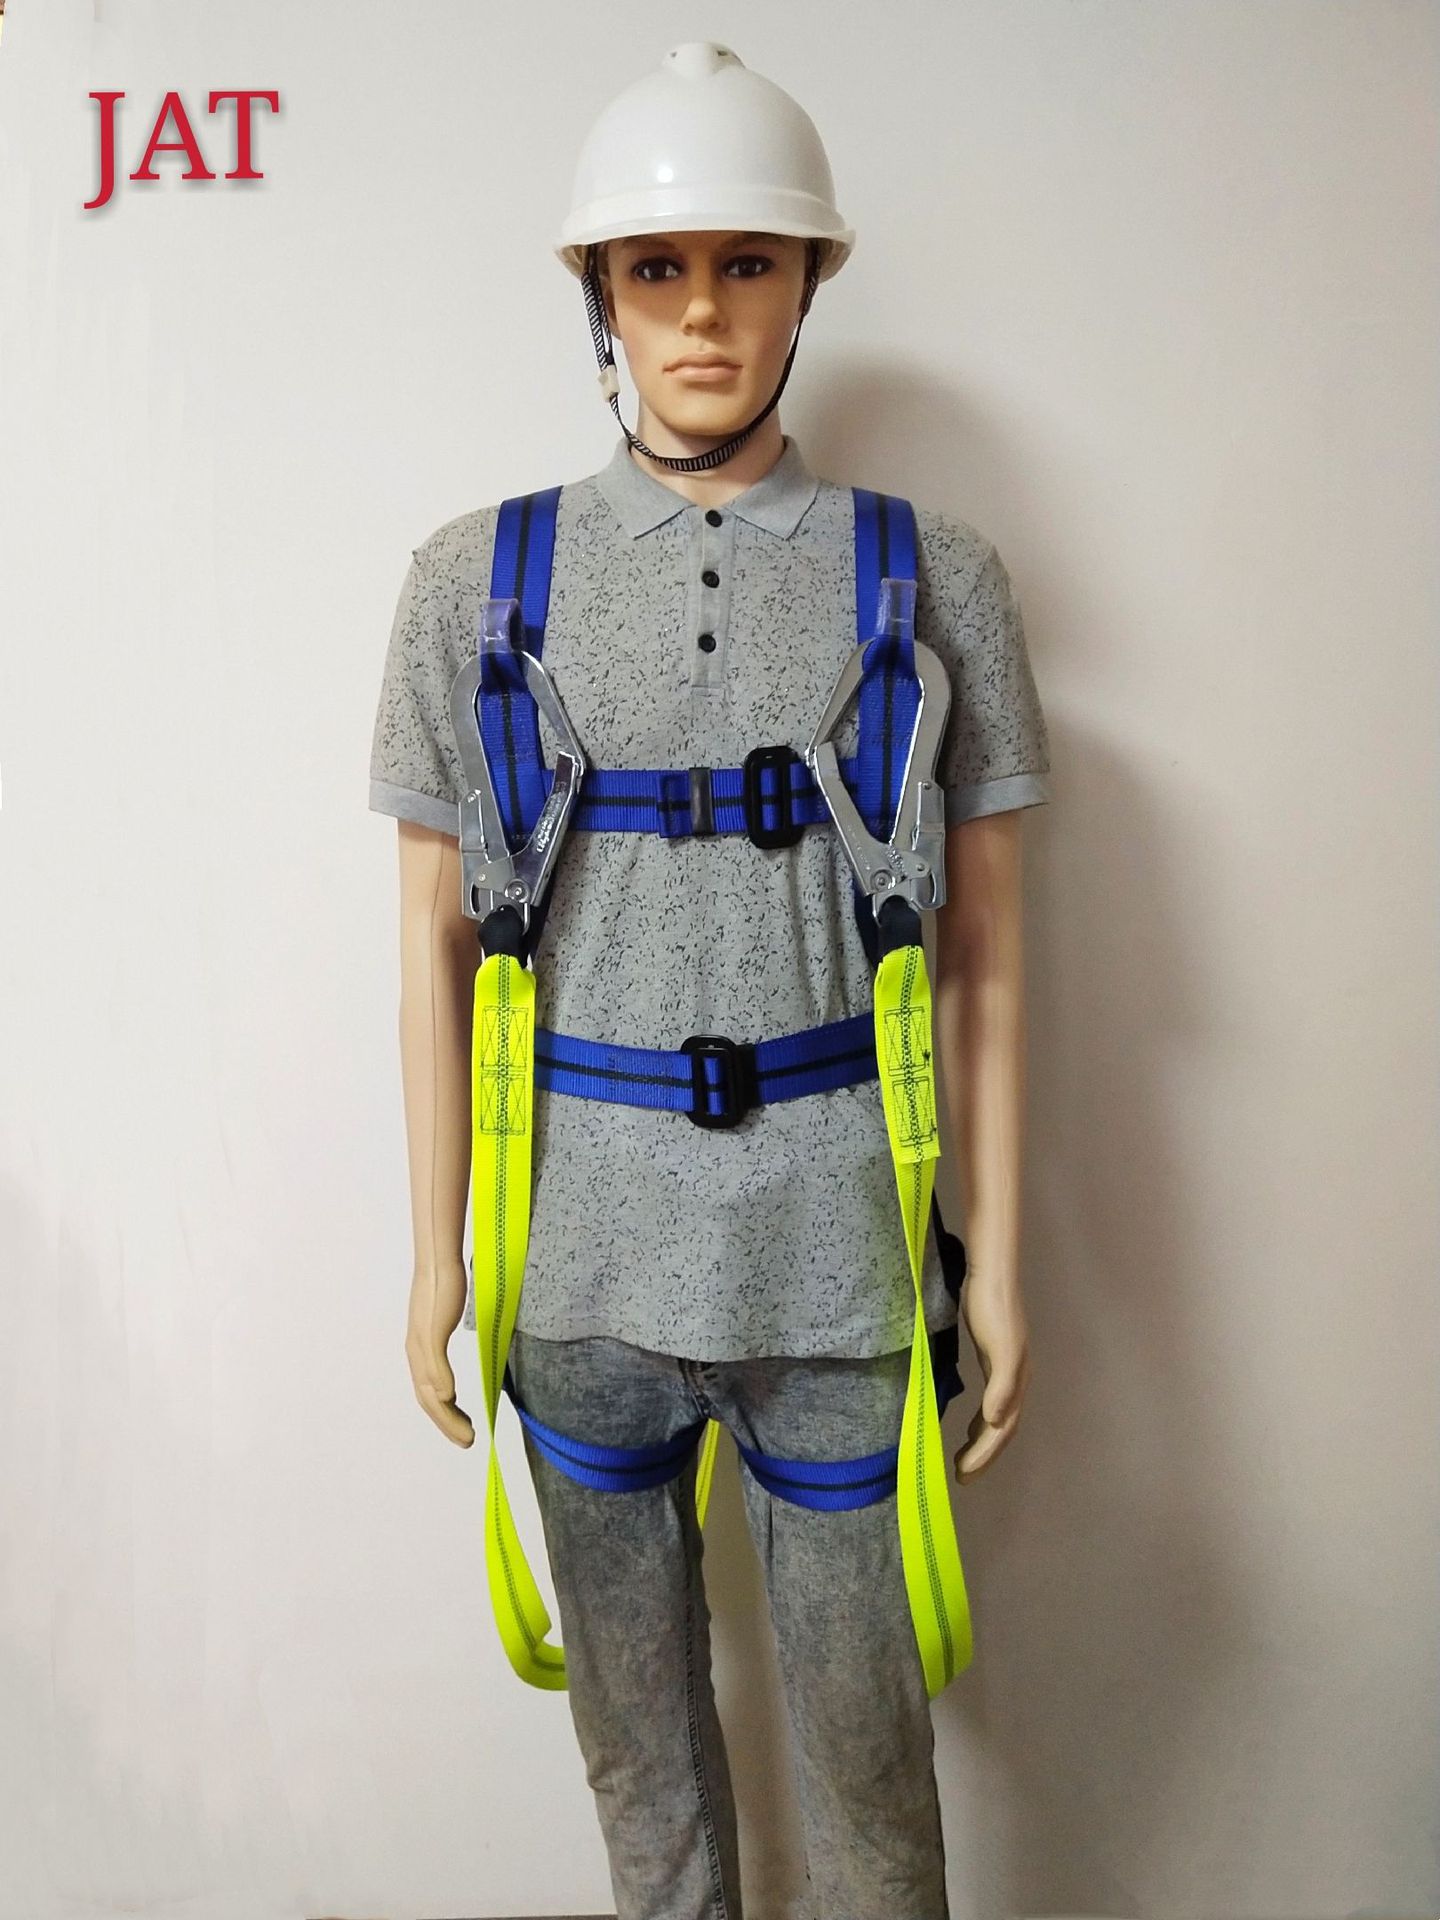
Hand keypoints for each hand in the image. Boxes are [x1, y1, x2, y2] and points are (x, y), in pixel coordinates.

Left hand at [405, 1256, 473, 1446]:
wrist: (437, 1261)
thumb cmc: (443, 1287)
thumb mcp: (443, 1320)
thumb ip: (442, 1339)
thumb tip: (449, 1349)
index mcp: (419, 1351)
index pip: (427, 1394)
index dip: (443, 1417)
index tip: (461, 1430)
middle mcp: (416, 1351)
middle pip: (427, 1399)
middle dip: (446, 1424)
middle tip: (466, 1442)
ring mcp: (421, 1342)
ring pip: (430, 1389)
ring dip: (447, 1415)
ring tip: (466, 1433)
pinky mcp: (431, 1330)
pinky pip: (434, 1363)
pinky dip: (441, 1384)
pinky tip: (451, 1399)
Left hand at [952, 1275, 1029, 1482]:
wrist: (992, 1276)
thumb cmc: (993, 1310)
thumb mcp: (998, 1347)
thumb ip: (1001, 1385)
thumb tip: (996, 1422)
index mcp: (1016, 1383)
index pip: (1002, 1431)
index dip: (984, 1455)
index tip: (963, 1475)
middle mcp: (1015, 1382)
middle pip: (1003, 1431)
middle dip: (984, 1457)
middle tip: (962, 1478)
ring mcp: (1005, 1372)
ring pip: (997, 1419)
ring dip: (982, 1442)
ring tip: (962, 1460)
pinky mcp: (992, 1362)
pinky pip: (990, 1403)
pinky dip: (981, 1421)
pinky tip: (969, 1426)